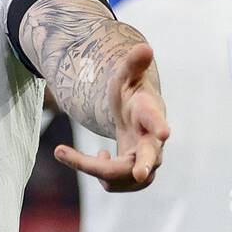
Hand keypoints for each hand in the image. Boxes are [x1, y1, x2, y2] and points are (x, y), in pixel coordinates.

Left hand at [54, 43, 169, 190]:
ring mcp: (148, 163)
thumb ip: (133, 64)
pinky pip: (111, 184)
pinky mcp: (136, 178)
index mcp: (150, 115)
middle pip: (150, 159)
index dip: (159, 125)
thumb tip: (144, 47)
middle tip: (142, 174)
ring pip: (119, 178)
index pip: (156, 119)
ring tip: (65, 152)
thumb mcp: (126, 77)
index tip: (165, 132)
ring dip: (90, 167)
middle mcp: (154, 142)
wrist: (138, 118)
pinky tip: (102, 154)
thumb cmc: (132, 95)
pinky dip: (95, 170)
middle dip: (144, 167)